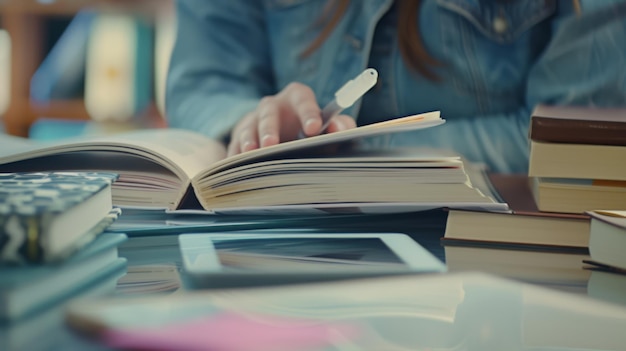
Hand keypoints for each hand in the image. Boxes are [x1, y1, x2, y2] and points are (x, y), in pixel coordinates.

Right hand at [227, 82, 355, 155]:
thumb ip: (340, 125)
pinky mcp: (239, 138)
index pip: (303, 99)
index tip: (315, 129)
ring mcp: (253, 121)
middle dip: (270, 128)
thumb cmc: (310, 128)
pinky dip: (235, 157)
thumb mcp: (328, 125)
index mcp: (297, 98)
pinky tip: (236, 168)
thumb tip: (340, 130)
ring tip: (250, 154)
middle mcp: (273, 106)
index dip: (308, 112)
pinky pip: (234, 147)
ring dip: (249, 140)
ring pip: (248, 128)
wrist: (284, 134)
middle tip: (272, 145)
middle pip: (269, 112)